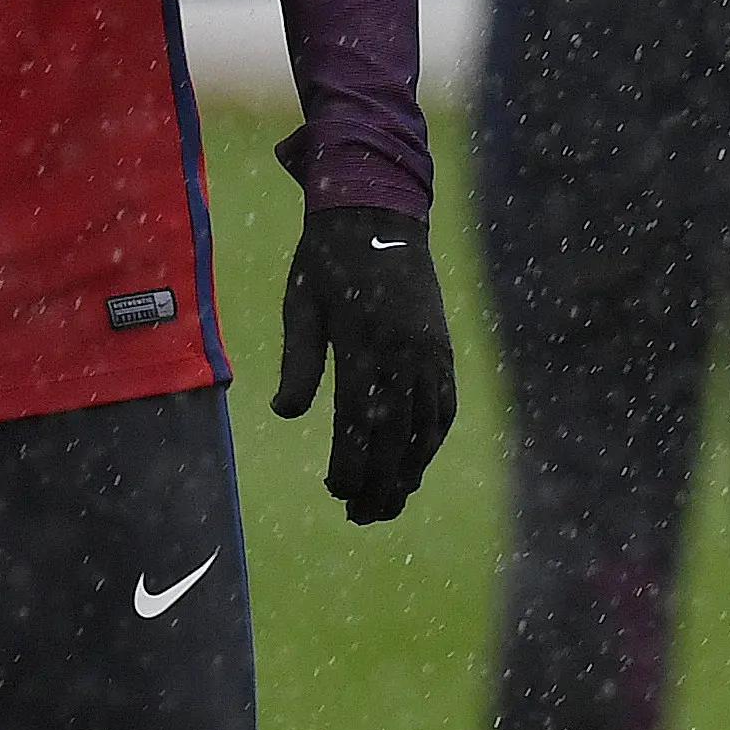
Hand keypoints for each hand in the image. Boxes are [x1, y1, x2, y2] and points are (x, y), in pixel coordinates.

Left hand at [273, 205, 455, 523]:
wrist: (377, 211)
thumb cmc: (326, 259)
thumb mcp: (301, 304)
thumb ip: (299, 362)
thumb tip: (286, 414)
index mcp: (364, 342)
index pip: (359, 422)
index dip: (350, 464)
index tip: (334, 492)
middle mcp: (404, 353)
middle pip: (396, 437)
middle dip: (379, 483)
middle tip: (361, 517)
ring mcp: (430, 352)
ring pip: (425, 429)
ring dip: (408, 471)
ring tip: (388, 504)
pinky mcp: (442, 348)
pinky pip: (444, 406)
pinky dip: (431, 441)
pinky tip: (416, 462)